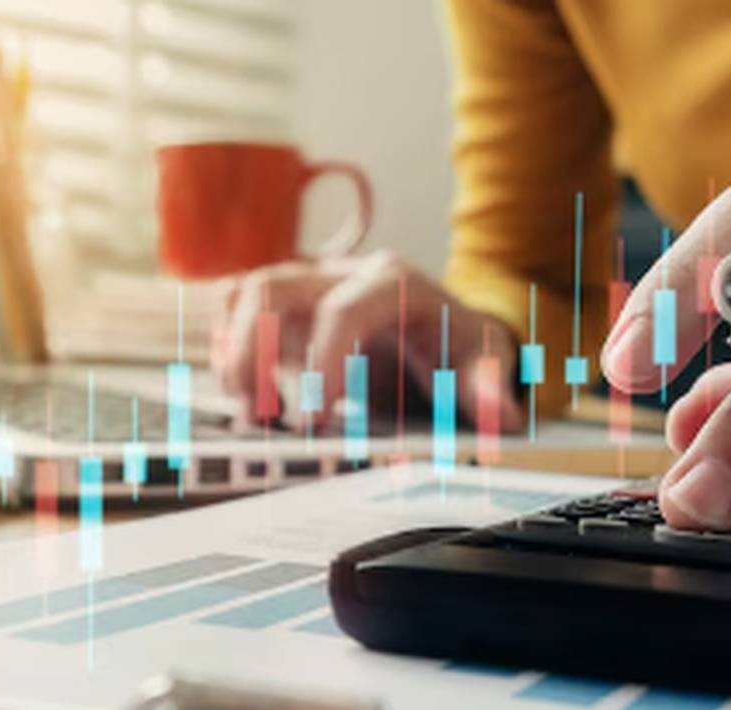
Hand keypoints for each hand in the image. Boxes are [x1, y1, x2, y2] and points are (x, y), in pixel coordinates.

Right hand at [212, 252, 522, 431]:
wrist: (445, 331)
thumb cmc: (460, 346)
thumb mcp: (482, 363)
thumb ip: (487, 388)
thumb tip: (500, 416)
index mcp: (395, 283)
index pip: (344, 309)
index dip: (324, 359)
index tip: (315, 415)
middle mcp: (344, 273)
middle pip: (276, 286)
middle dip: (257, 347)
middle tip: (260, 412)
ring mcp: (310, 286)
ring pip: (247, 293)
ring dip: (235, 349)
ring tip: (246, 407)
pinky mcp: (287, 307)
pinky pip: (238, 310)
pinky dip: (230, 348)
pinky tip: (242, 392)